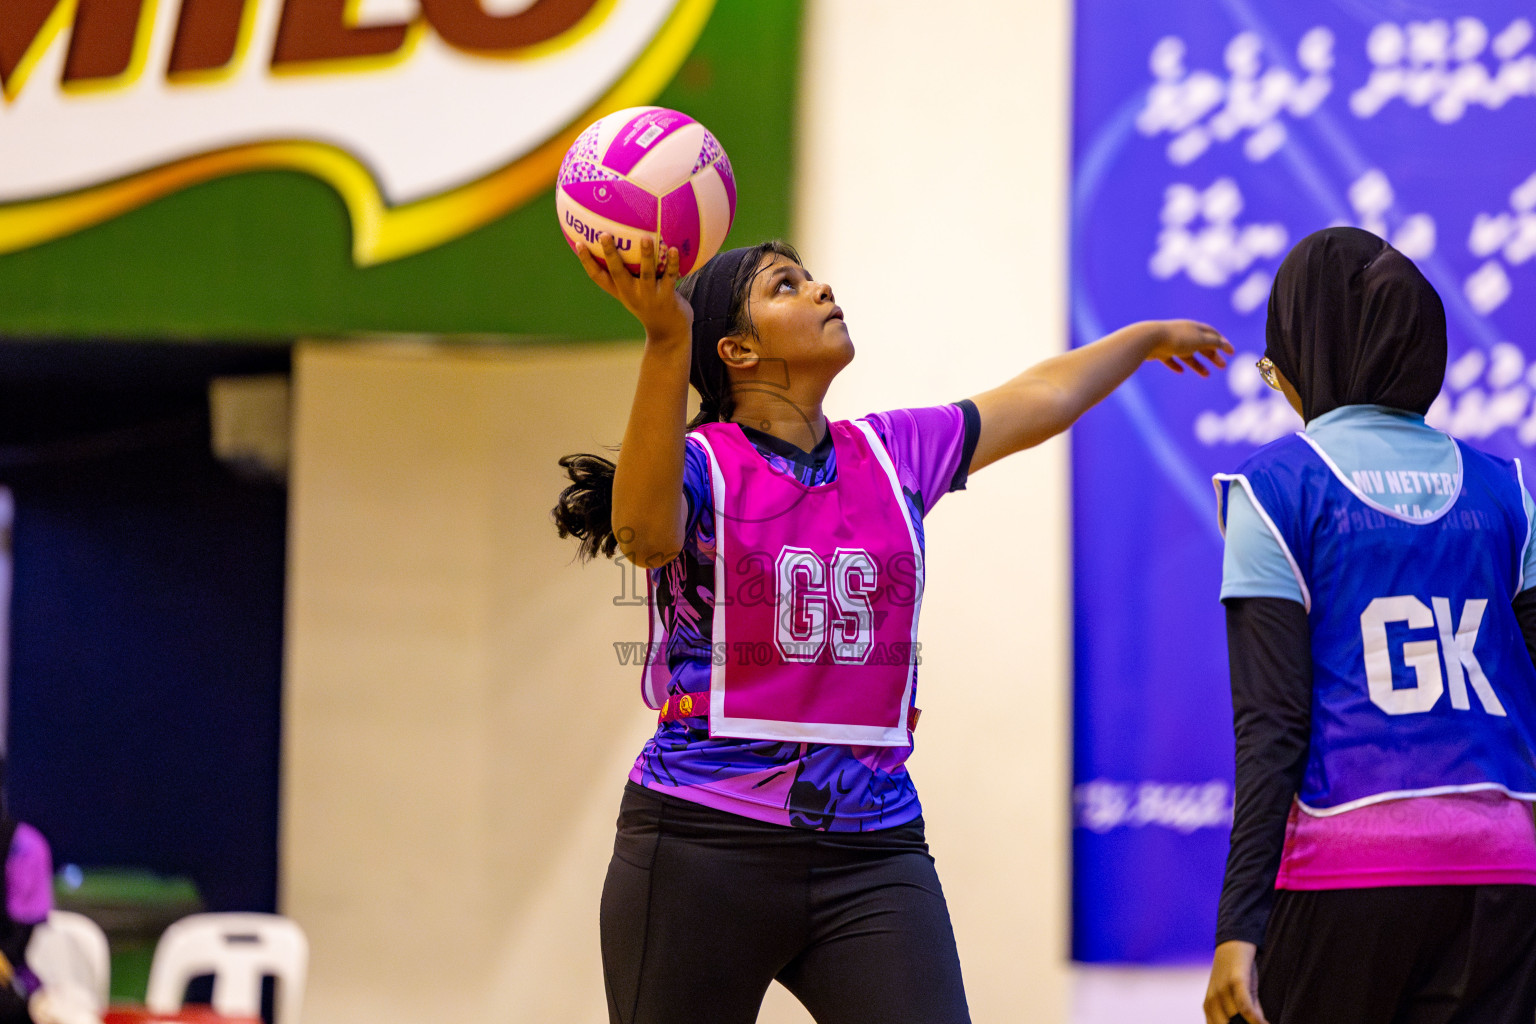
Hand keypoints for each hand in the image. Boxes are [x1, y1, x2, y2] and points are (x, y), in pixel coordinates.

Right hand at [575, 232, 691, 341]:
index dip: (586, 261)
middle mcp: (631, 293)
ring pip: (646, 273)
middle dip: (610, 254)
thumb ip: (627, 272)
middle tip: (604, 235)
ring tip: (645, 238)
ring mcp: (649, 296)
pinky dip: (672, 262)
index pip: (597, 276)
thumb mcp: (633, 291)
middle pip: (617, 273)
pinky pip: (670, 276)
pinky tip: (674, 248)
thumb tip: (623, 242)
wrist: (668, 332)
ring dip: (646, 255)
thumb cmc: (649, 303)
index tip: (578, 242)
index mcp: (619, 291)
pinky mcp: (667, 296)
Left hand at [1147, 320, 1232, 376]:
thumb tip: (1224, 343)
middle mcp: (1183, 333)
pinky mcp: (1159, 351)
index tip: (1231, 353)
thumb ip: (1213, 342)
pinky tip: (1181, 372)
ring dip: (1198, 364)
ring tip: (1207, 375)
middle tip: (1223, 366)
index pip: (1212, 334)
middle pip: (1201, 345)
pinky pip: (1169, 359)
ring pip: (1187, 354)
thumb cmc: (1176, 339)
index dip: (1223, 342)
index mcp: (1194, 327)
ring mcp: (1170, 342)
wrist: (1148, 339)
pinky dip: (1176, 365)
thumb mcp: (1199, 341)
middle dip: (1213, 355)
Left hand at [1204, 940, 1267, 1023]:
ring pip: (1237, 1019)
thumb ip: (1248, 1012)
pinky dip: (1255, 1018)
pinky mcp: (1235, 981)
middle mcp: (1212, 1000)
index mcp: (1209, 1008)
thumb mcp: (1239, 996)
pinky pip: (1244, 1006)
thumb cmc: (1237, 974)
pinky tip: (1264, 1023)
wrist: (1234, 943)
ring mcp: (1222, 990)